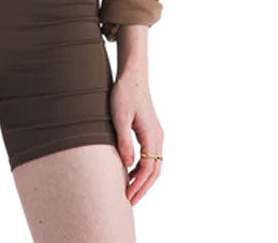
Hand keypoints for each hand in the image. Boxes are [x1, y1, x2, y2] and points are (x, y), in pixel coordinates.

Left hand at [110, 68, 163, 205]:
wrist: (133, 75)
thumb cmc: (124, 93)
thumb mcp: (119, 117)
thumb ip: (124, 141)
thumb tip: (127, 164)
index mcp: (152, 135)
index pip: (148, 169)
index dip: (139, 185)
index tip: (128, 197)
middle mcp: (158, 137)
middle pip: (155, 171)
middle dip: (143, 188)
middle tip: (130, 202)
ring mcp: (156, 134)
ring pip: (154, 164)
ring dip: (144, 179)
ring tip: (130, 191)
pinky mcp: (151, 131)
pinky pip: (151, 156)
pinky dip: (143, 168)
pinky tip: (130, 171)